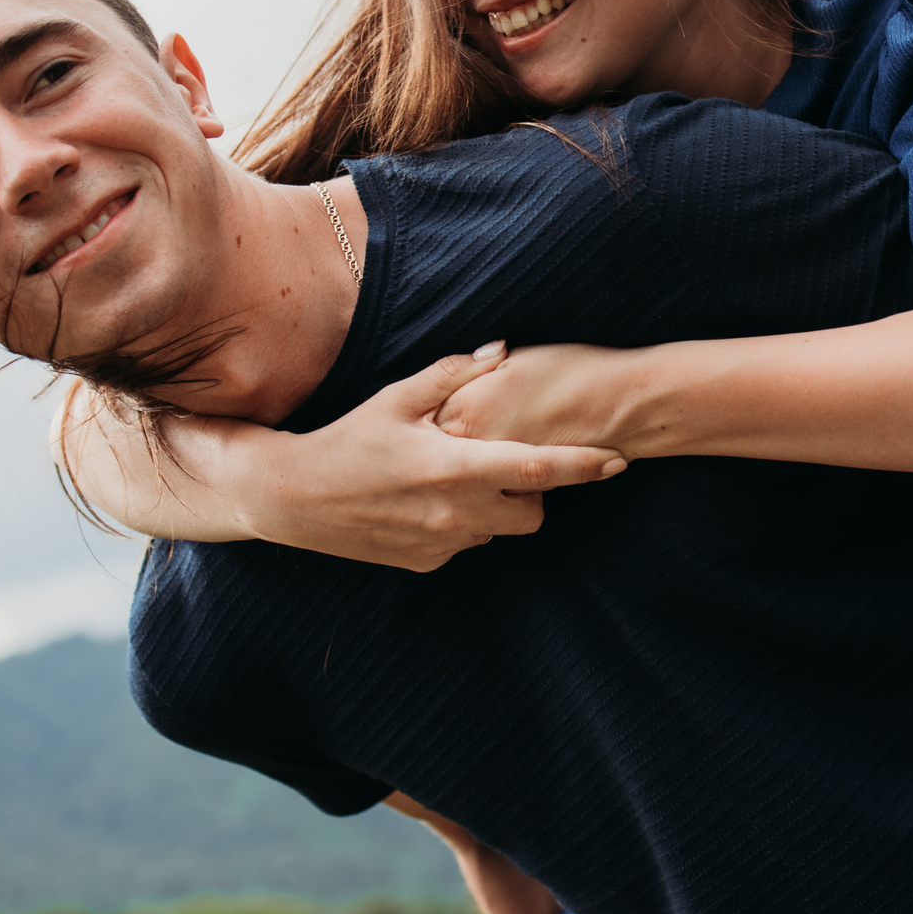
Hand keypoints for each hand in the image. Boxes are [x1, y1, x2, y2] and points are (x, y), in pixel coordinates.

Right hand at [239, 345, 623, 570]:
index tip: (619, 461)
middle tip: (501, 460)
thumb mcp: (397, 397)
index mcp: (456, 468)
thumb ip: (454, 374)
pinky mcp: (427, 563)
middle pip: (534, 511)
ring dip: (496, 507)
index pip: (539, 470)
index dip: (585, 466)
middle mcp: (456, 514)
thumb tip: (502, 351)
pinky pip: (467, 542)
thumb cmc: (348, 439)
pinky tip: (427, 500)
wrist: (294, 499)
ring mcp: (442, 544)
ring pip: (500, 530)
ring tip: (456, 476)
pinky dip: (463, 521)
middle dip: (533, 490)